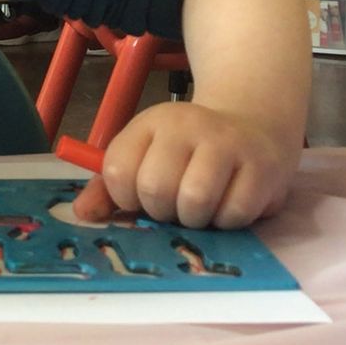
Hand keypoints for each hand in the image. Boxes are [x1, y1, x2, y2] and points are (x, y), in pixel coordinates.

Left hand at [71, 102, 298, 228]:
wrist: (254, 125)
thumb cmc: (190, 153)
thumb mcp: (147, 157)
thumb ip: (110, 187)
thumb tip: (83, 214)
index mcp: (152, 122)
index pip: (117, 170)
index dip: (125, 198)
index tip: (141, 197)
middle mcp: (187, 125)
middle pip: (155, 188)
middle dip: (162, 212)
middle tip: (175, 206)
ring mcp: (226, 142)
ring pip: (194, 201)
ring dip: (195, 219)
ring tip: (201, 209)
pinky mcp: (261, 165)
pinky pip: (234, 213)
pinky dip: (228, 222)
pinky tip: (229, 205)